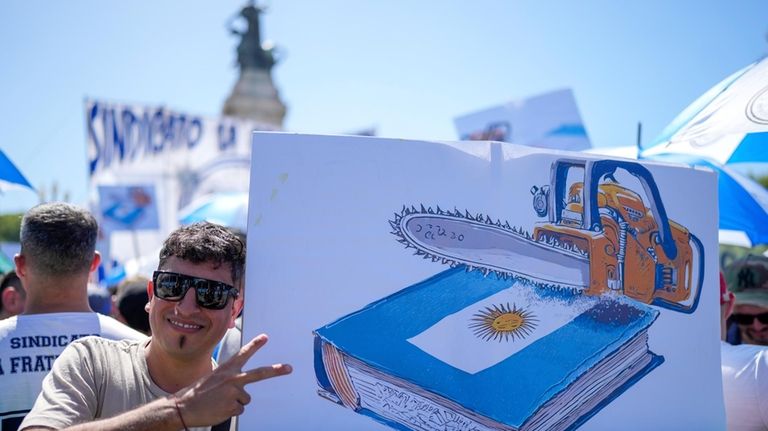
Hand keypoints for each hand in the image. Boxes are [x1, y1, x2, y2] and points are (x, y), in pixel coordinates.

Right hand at [172, 334, 291, 426]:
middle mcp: (233, 378)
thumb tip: (241, 389)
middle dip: (276, 371)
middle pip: (259, 374)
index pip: (243, 354)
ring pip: (245, 399)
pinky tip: (219, 408)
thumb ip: (229, 380)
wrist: (184, 406)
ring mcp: (235, 392)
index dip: (255, 345)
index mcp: (227, 369)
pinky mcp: (234, 406)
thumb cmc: (197, 393)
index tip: (265, 337)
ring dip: (234, 402)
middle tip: (289, 368)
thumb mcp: (213, 379)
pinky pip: (239, 409)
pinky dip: (230, 411)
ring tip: (219, 401)